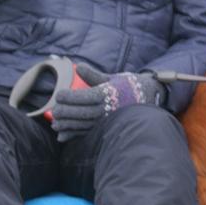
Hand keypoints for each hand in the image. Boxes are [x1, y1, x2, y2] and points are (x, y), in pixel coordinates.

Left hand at [48, 63, 163, 140]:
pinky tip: (62, 137)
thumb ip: (94, 75)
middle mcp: (108, 110)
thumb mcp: (113, 78)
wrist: (151, 100)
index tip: (58, 95)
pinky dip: (75, 136)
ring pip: (85, 125)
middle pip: (84, 112)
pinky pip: (89, 134)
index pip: (87, 97)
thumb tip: (77, 67)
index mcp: (109, 94)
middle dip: (67, 112)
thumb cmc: (130, 86)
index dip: (71, 97)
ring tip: (55, 124)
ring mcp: (108, 121)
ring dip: (68, 125)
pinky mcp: (107, 129)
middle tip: (54, 110)